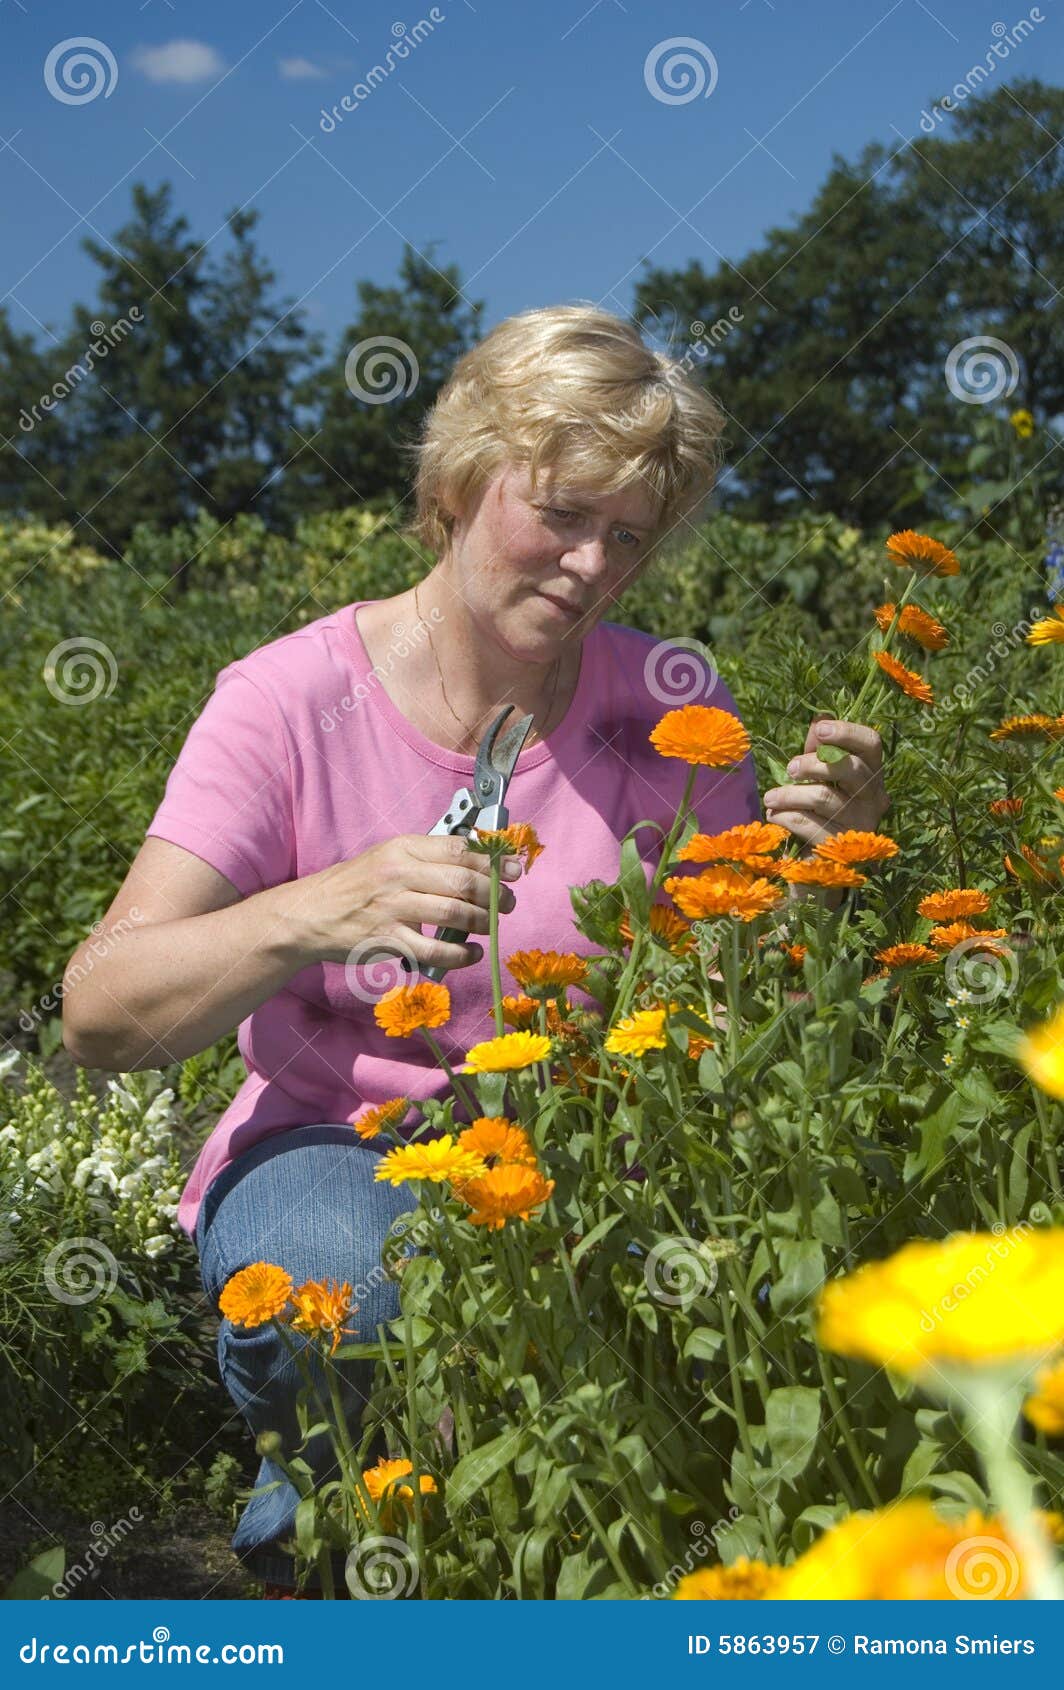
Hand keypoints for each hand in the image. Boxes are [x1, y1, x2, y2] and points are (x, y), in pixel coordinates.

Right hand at [293, 833, 518, 973]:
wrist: (311, 913)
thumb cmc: (356, 885)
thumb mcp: (387, 857)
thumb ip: (427, 858)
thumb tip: (477, 862)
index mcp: (403, 848)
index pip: (459, 849)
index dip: (493, 860)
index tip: (515, 870)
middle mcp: (399, 874)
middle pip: (463, 880)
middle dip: (496, 893)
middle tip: (508, 903)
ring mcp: (393, 908)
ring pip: (455, 914)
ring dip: (484, 922)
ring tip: (492, 926)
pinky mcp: (388, 940)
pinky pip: (436, 950)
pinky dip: (462, 955)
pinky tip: (472, 953)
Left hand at [762, 716, 889, 850]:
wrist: (820, 868)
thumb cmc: (820, 814)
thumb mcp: (820, 778)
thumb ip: (821, 751)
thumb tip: (820, 716)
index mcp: (872, 776)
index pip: (872, 745)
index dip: (847, 732)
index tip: (819, 729)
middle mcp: (874, 800)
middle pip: (852, 769)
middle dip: (814, 764)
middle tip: (790, 768)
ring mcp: (859, 826)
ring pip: (824, 797)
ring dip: (790, 794)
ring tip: (770, 797)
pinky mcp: (839, 849)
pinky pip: (808, 824)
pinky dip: (785, 816)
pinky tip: (774, 815)